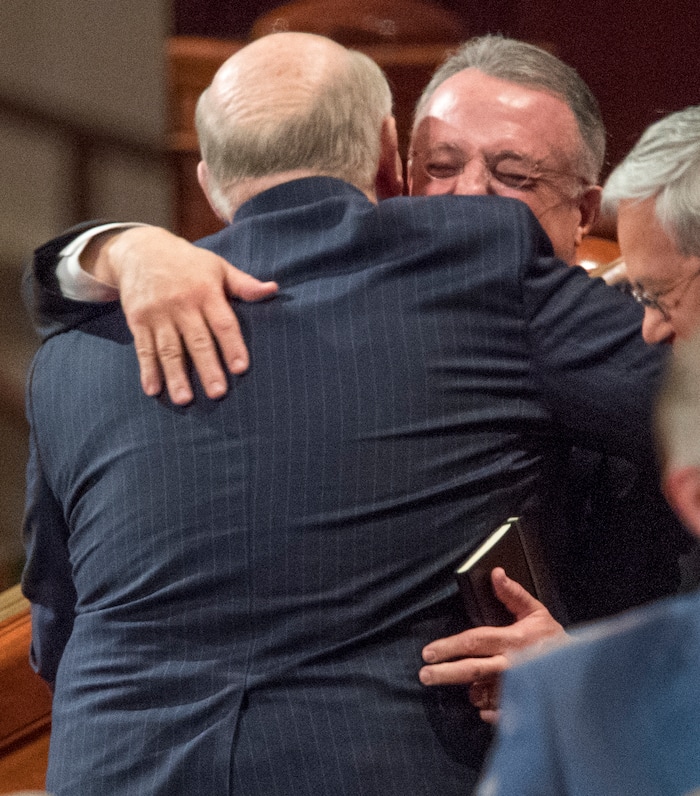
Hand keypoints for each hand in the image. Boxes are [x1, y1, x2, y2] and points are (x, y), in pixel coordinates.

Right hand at [85, 226, 277, 403]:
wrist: (140, 249)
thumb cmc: (188, 263)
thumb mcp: (217, 266)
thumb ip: (243, 284)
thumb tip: (273, 289)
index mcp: (206, 291)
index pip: (223, 323)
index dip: (232, 346)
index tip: (240, 369)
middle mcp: (182, 304)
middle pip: (197, 340)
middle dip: (207, 367)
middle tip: (217, 393)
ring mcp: (158, 313)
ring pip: (169, 349)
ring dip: (176, 375)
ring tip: (184, 400)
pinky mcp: (137, 320)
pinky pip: (143, 348)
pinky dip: (147, 370)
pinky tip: (153, 390)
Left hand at [419, 568, 565, 721]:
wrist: (583, 668)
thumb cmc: (554, 639)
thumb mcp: (535, 611)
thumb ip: (512, 594)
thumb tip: (495, 573)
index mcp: (513, 640)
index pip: (474, 641)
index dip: (449, 646)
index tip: (429, 652)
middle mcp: (513, 665)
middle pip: (473, 670)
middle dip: (446, 673)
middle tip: (424, 675)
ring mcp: (518, 689)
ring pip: (483, 694)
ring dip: (469, 692)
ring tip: (459, 689)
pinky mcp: (525, 707)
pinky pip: (500, 714)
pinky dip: (488, 712)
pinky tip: (481, 707)